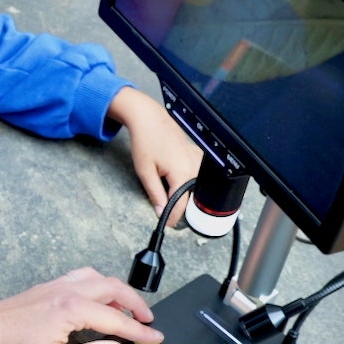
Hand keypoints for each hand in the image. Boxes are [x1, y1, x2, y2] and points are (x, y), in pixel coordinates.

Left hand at [0, 267, 163, 343]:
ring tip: (127, 312)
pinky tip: (101, 300)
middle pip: (114, 288)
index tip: (157, 339)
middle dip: (136, 304)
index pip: (116, 319)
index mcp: (73, 309)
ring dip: (118, 292)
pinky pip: (84, 277)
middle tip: (148, 322)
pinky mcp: (50, 285)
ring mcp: (59, 284)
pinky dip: (101, 285)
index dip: (139, 331)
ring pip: (99, 278)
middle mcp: (69, 290)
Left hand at [106, 86, 201, 225]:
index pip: (182, 206)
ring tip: (169, 194)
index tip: (167, 225)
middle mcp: (195, 167)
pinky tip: (175, 178)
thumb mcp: (145, 171)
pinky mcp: (198, 155)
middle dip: (179, 207)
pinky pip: (196, 176)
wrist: (149, 118)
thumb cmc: (145, 141)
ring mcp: (198, 160)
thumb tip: (162, 212)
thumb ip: (155, 194)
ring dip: (183, 194)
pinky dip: (187, 182)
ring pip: (195, 188)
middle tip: (167, 211)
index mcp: (183, 173)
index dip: (173, 218)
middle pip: (191, 198)